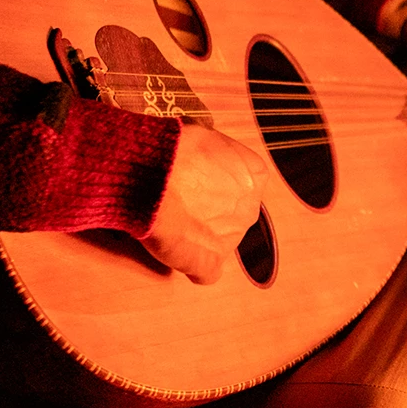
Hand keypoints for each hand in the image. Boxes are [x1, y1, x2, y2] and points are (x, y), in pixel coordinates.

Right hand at [140, 122, 267, 283]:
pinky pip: (205, 272)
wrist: (152, 176)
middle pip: (230, 214)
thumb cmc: (173, 150)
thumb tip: (203, 158)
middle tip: (177, 201)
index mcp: (254, 176)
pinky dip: (190, 266)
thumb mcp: (203, 135)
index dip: (213, 184)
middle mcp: (250, 208)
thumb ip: (214, 156)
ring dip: (196, 236)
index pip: (241, 185)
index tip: (193, 180)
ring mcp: (232, 240)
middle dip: (206, 210)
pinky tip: (173, 249)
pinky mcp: (209, 264)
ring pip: (216, 241)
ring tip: (169, 221)